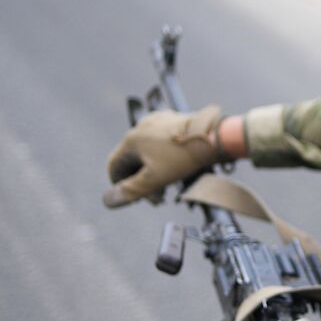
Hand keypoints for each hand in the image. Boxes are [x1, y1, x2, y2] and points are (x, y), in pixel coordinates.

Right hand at [102, 104, 226, 207]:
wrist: (213, 136)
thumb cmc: (183, 158)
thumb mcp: (155, 179)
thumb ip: (131, 191)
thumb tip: (107, 201)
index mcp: (131, 140)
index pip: (114, 166)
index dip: (119, 185)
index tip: (134, 198)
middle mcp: (141, 127)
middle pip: (131, 159)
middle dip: (140, 181)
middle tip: (156, 198)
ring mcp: (157, 121)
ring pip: (147, 151)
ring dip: (152, 171)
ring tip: (166, 187)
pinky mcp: (172, 120)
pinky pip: (160, 142)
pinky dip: (162, 158)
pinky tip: (175, 169)